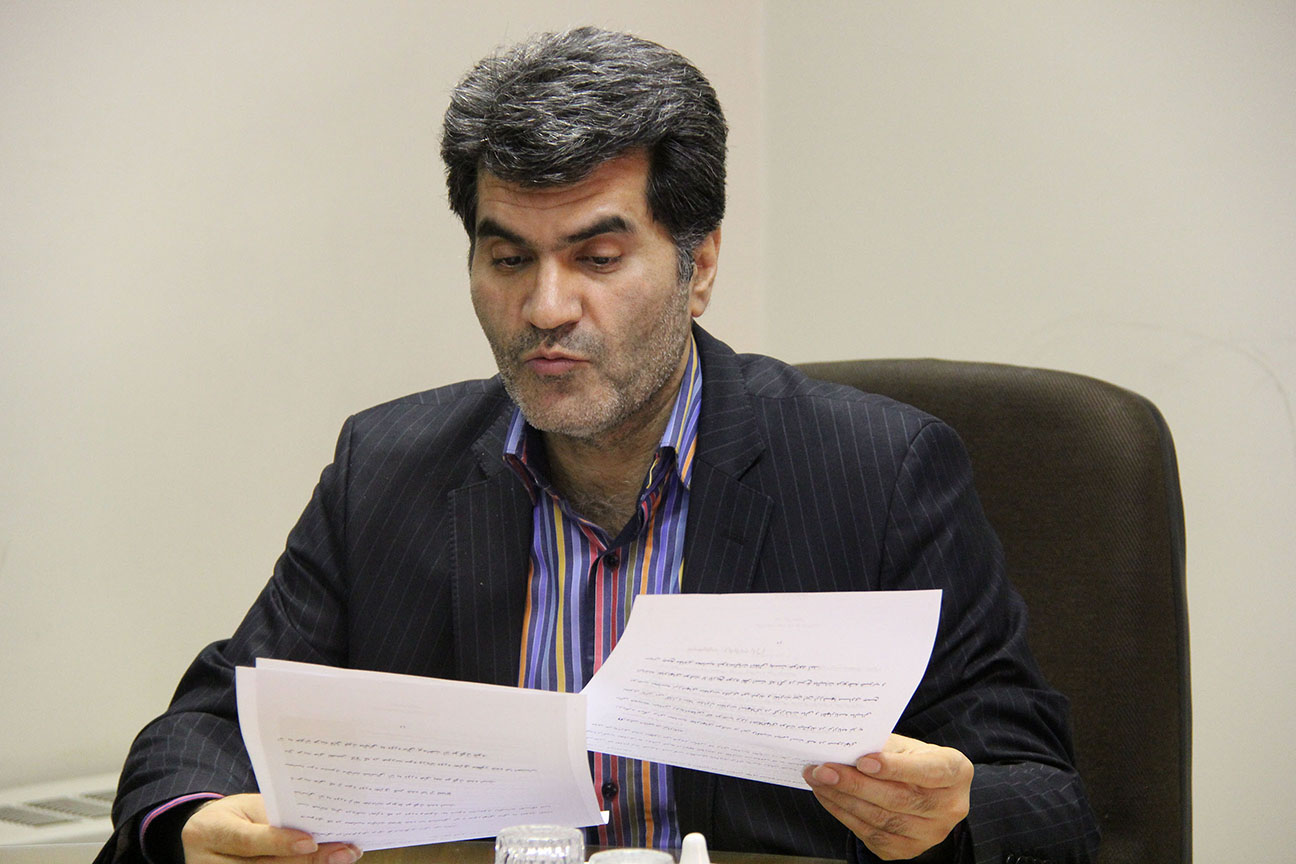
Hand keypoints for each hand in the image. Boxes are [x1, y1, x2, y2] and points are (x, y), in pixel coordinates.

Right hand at [180, 793, 361, 863]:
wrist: (206, 835)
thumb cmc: (236, 816)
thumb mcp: (248, 808)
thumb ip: (276, 818)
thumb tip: (320, 827)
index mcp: (210, 830)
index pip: (247, 840)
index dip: (280, 842)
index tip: (311, 841)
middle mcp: (208, 862)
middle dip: (308, 861)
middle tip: (344, 853)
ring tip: (341, 858)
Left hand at [803, 733, 971, 860]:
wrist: (927, 792)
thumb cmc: (914, 761)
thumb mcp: (907, 747)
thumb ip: (883, 747)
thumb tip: (842, 746)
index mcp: (955, 773)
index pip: (927, 771)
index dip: (895, 768)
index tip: (861, 760)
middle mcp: (950, 807)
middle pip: (898, 799)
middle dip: (855, 784)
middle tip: (823, 770)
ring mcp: (931, 834)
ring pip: (882, 820)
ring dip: (843, 800)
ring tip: (818, 781)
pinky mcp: (908, 849)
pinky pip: (872, 835)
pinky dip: (845, 815)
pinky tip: (828, 797)